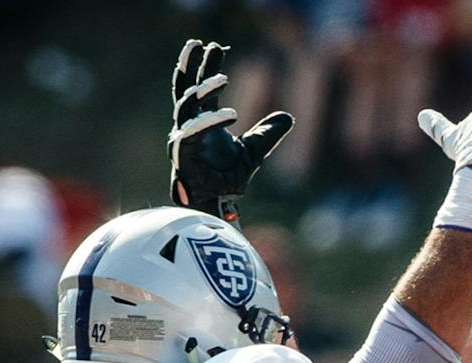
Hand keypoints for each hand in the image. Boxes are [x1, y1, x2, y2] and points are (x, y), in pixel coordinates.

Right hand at [168, 38, 292, 222]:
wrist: (221, 209)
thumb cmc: (229, 182)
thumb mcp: (255, 151)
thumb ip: (268, 133)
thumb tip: (289, 117)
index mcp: (200, 124)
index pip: (199, 89)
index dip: (204, 67)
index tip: (213, 46)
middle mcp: (187, 129)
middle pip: (186, 89)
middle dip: (193, 66)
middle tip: (204, 44)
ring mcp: (183, 142)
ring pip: (186, 107)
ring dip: (204, 90)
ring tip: (223, 78)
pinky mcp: (183, 157)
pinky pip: (192, 133)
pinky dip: (210, 122)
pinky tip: (230, 114)